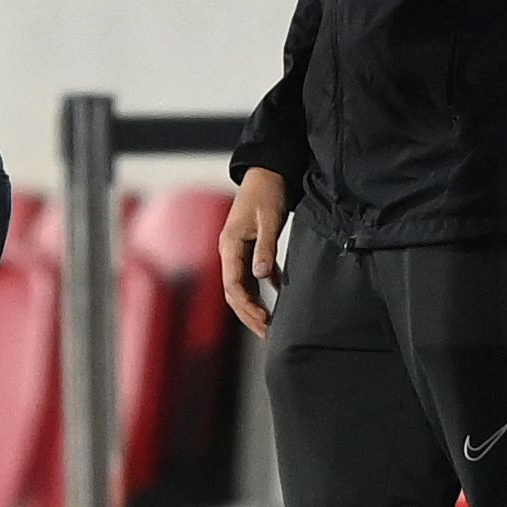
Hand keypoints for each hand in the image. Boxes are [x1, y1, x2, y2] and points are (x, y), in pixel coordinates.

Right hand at [219, 167, 289, 333]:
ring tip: (269, 325)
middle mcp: (229, 251)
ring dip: (253, 306)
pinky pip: (251, 277)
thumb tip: (261, 277)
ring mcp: (237, 251)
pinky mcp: (248, 249)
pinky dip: (261, 292)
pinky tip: (276, 302)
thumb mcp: (270, 219)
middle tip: (267, 333)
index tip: (264, 322)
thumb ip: (265, 248)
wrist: (266, 172)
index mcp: (230, 245)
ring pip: (241, 287)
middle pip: (234, 292)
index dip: (247, 307)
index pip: (233, 285)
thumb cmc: (267, 193)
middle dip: (249, 314)